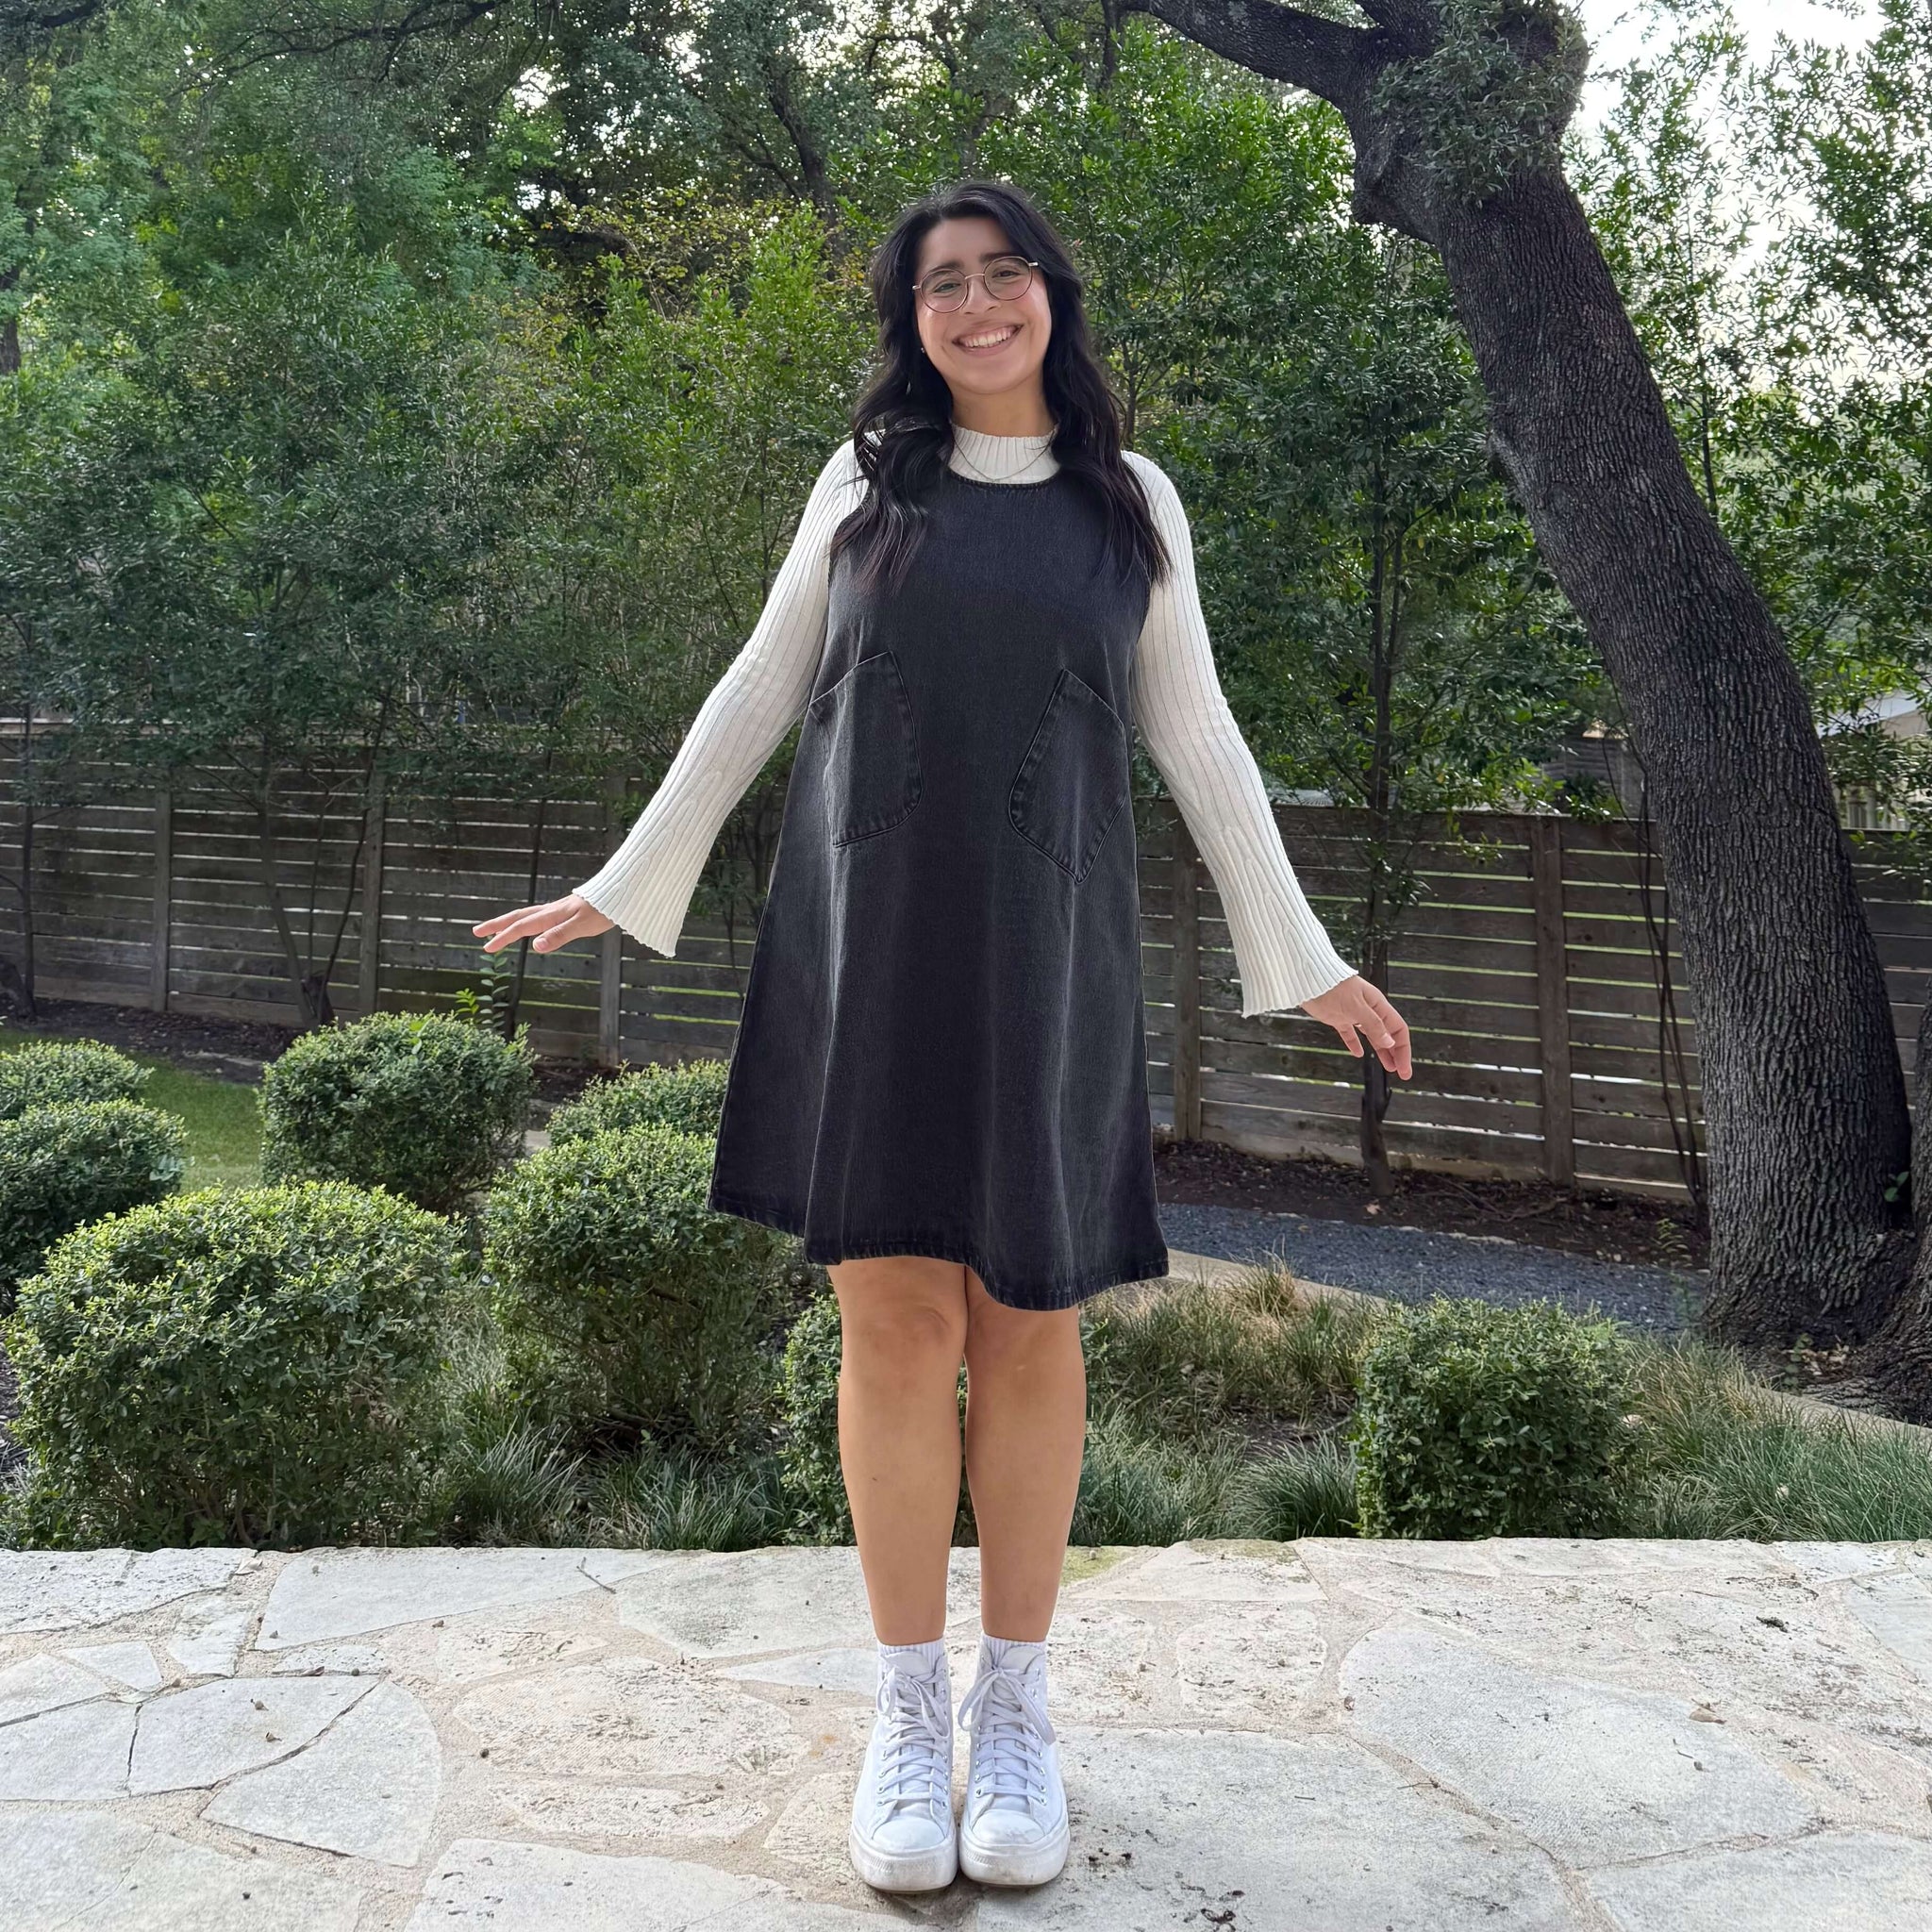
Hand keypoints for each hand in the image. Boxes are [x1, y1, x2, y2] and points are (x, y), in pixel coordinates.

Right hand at [472, 892, 613, 955]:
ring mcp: (558, 910)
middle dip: (497, 926)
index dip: (503, 937)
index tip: (486, 948)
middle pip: (518, 918)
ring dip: (510, 923)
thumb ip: (559, 936)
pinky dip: (527, 922)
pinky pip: (539, 916)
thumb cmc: (604, 911)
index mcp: (551, 916)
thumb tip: (535, 947)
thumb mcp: (582, 926)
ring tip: (497, 929)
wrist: (621, 893)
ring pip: (527, 916)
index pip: (521, 928)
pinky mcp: (567, 911)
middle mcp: (551, 911)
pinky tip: (531, 926)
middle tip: (477, 932)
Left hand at [1303, 974, 1411, 1079]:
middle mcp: (1368, 1009)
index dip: (1403, 1050)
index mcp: (1377, 1004)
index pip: (1398, 1029)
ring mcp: (1353, 1014)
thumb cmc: (1332, 986)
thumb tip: (1390, 1042)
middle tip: (1401, 1073)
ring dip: (1381, 1051)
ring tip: (1388, 1067)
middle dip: (1396, 1054)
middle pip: (1388, 1035)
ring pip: (1372, 1036)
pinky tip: (1358, 1054)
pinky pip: (1350, 1034)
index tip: (1403, 1068)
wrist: (1308, 978)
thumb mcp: (1356, 1007)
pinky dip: (1355, 1044)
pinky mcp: (1338, 1018)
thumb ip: (1373, 1025)